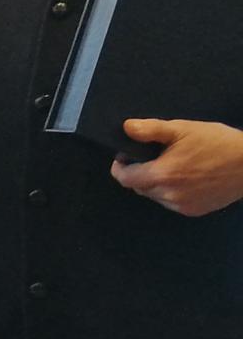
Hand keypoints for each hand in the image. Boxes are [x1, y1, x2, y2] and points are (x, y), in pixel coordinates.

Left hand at [112, 118, 242, 216]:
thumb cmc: (218, 143)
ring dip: (156, 183)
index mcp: (162, 175)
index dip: (121, 167)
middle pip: (139, 187)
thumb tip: (127, 127)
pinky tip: (187, 178)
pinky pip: (172, 202)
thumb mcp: (183, 129)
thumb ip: (151, 129)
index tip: (126, 156)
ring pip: (155, 196)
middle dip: (139, 173)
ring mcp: (182, 206)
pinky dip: (172, 191)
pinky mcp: (195, 211)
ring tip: (174, 166)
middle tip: (154, 157)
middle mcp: (168, 195)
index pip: (124, 178)